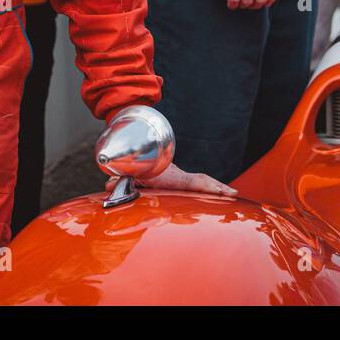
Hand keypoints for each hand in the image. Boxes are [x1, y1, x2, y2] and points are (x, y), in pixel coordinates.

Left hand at [105, 162, 237, 196]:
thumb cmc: (133, 161)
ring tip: (233, 195)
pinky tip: (220, 195)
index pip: (191, 182)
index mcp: (169, 175)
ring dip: (216, 188)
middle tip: (232, 194)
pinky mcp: (179, 180)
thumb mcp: (126, 171)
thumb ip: (119, 180)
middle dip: (217, 188)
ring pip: (201, 181)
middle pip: (201, 180)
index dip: (206, 187)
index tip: (221, 191)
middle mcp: (178, 175)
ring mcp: (180, 177)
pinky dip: (208, 188)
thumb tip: (107, 187)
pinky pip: (197, 184)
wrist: (137, 144)